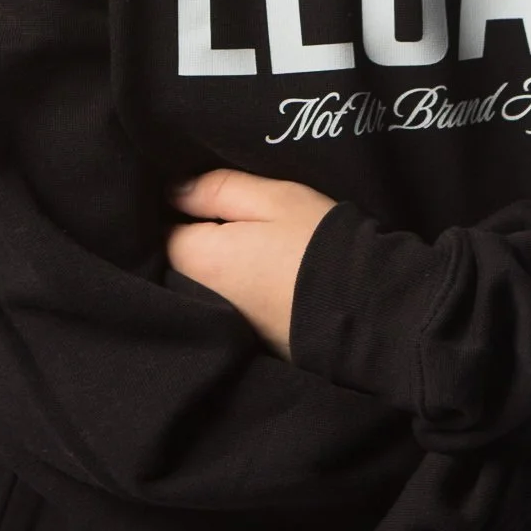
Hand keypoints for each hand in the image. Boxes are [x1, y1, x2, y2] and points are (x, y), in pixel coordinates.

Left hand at [165, 169, 336, 358]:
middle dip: (187, 239)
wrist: (369, 309)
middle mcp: (200, 299)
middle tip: (213, 212)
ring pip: (199, 285)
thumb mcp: (271, 198)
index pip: (161, 231)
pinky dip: (230, 289)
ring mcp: (224, 324)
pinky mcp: (249, 341)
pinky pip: (223, 306)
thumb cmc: (318, 243)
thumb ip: (216, 189)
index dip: (174, 210)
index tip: (193, 196)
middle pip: (177, 262)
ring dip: (209, 265)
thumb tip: (172, 190)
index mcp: (199, 260)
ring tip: (236, 241)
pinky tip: (252, 272)